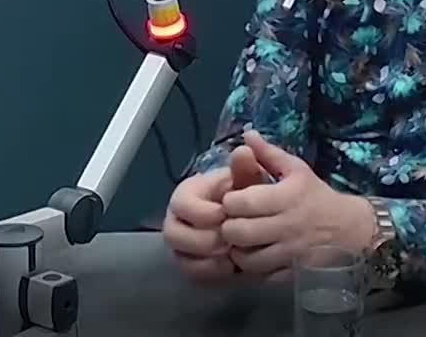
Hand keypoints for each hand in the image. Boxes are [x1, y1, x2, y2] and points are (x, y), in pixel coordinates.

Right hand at [162, 146, 271, 283]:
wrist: (253, 218)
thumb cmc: (245, 194)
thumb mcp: (248, 179)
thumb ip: (244, 168)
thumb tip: (244, 150)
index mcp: (187, 194)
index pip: (180, 204)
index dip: (201, 212)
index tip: (224, 214)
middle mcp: (178, 219)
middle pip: (172, 234)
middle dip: (201, 239)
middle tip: (227, 241)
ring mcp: (182, 244)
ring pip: (179, 257)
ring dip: (205, 258)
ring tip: (230, 255)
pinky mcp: (191, 263)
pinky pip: (191, 274)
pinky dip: (210, 273)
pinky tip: (230, 268)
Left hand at [219, 131, 376, 277]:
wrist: (349, 228)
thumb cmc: (315, 195)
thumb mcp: (296, 169)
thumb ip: (268, 153)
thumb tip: (246, 134)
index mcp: (287, 196)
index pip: (242, 201)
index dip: (230, 201)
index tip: (232, 199)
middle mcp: (288, 225)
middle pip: (239, 232)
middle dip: (228, 226)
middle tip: (232, 222)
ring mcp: (290, 252)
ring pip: (247, 258)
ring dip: (237, 250)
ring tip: (240, 241)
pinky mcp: (291, 272)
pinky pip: (261, 275)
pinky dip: (251, 268)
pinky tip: (252, 256)